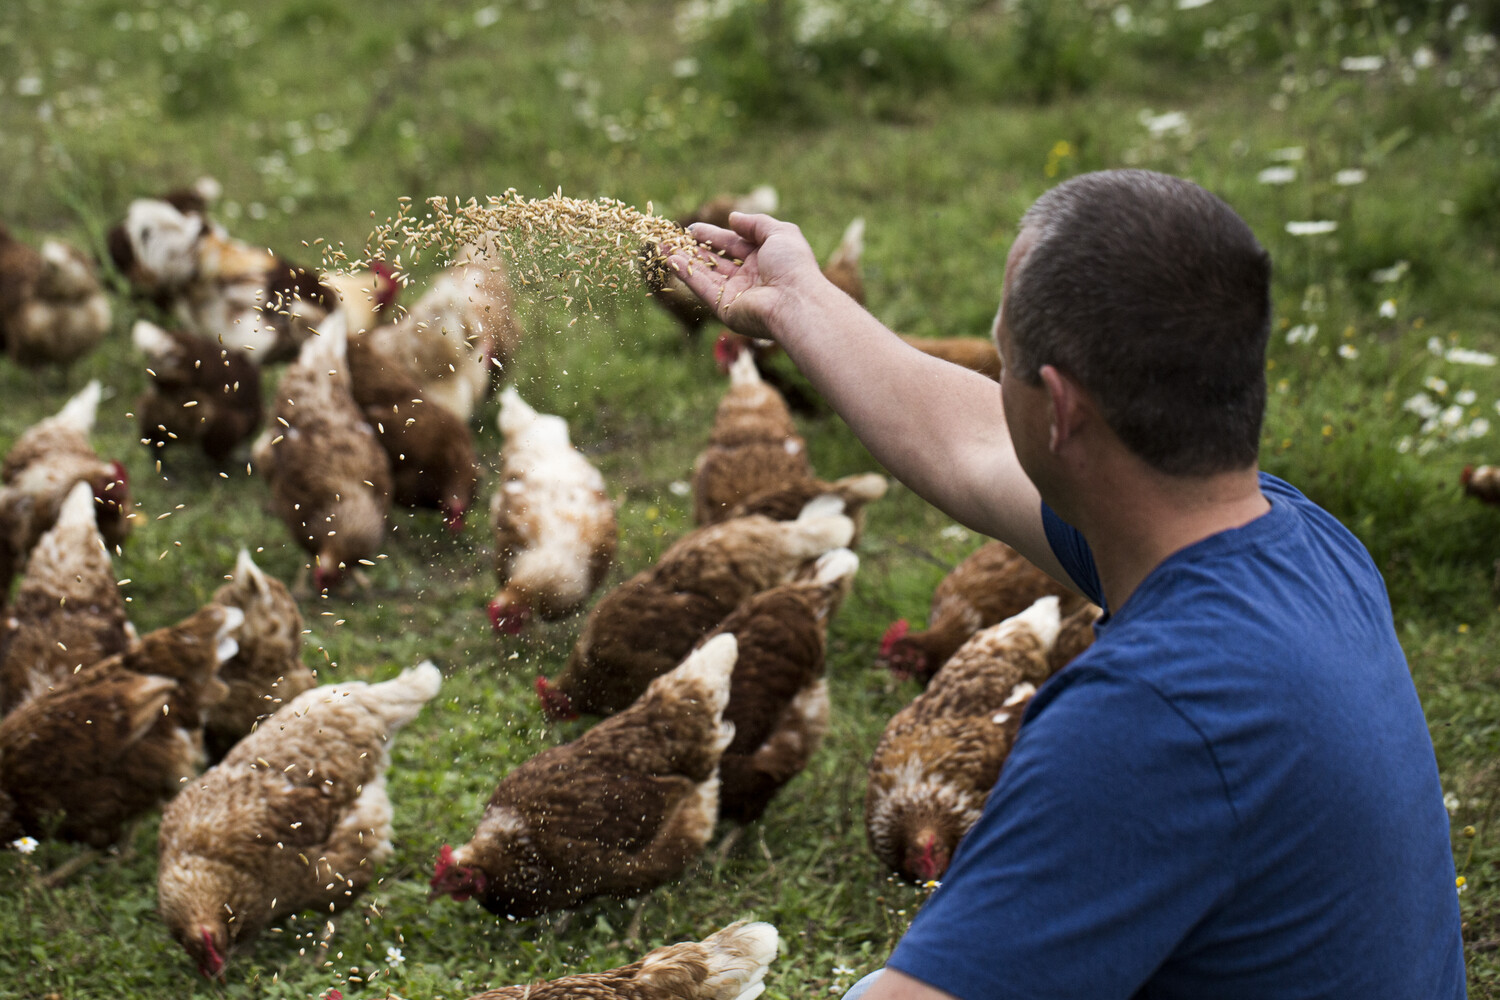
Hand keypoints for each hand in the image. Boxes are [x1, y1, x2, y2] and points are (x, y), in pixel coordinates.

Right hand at [666, 212, 822, 342]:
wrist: (795, 301)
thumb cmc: (793, 266)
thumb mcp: (780, 232)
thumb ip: (756, 223)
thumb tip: (733, 218)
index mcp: (764, 259)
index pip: (733, 244)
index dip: (713, 236)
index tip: (692, 230)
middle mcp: (749, 277)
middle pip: (716, 260)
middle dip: (694, 249)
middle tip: (672, 238)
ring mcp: (736, 294)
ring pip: (705, 274)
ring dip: (684, 261)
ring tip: (663, 247)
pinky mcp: (724, 308)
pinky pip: (702, 288)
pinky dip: (686, 275)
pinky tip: (671, 261)